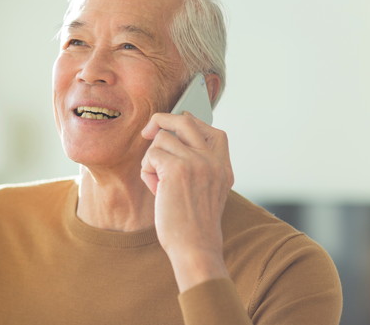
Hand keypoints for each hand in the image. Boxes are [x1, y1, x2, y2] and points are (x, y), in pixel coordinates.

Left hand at [140, 112, 233, 291]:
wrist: (195, 248)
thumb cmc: (193, 224)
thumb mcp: (207, 191)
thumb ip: (200, 167)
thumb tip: (171, 138)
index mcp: (223, 166)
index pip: (213, 131)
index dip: (188, 125)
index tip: (172, 131)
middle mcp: (213, 160)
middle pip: (185, 120)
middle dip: (161, 121)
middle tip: (146, 132)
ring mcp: (196, 162)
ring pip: (162, 138)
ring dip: (152, 159)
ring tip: (158, 183)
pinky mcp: (177, 168)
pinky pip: (151, 155)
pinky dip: (147, 172)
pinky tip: (156, 190)